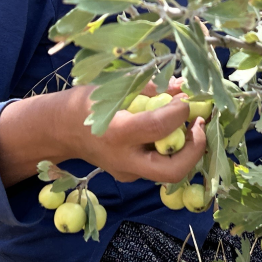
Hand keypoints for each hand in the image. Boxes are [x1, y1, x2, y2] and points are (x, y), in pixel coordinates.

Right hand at [0, 77, 205, 185]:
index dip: (181, 111)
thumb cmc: (86, 103)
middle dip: (196, 148)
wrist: (60, 130)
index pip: (159, 127)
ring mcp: (128, 172)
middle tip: (200, 123)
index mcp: (118, 133)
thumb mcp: (115, 87)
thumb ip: (151, 88)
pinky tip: (174, 131)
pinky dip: (173, 150)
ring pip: (169, 172)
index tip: (187, 97)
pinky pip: (159, 167)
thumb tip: (183, 86)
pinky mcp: (130, 175)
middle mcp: (124, 159)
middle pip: (172, 170)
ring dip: (188, 149)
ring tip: (191, 124)